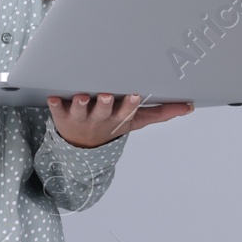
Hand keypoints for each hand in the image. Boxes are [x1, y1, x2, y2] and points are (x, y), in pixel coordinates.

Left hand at [47, 93, 193, 147]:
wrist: (81, 146)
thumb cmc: (111, 126)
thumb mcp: (136, 121)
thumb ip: (161, 113)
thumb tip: (189, 106)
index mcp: (119, 119)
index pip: (126, 112)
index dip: (130, 105)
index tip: (135, 94)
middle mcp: (100, 119)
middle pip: (104, 111)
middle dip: (106, 104)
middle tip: (106, 95)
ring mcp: (81, 117)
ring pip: (80, 110)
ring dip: (81, 104)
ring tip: (81, 97)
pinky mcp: (63, 115)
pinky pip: (57, 109)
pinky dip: (55, 104)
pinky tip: (53, 97)